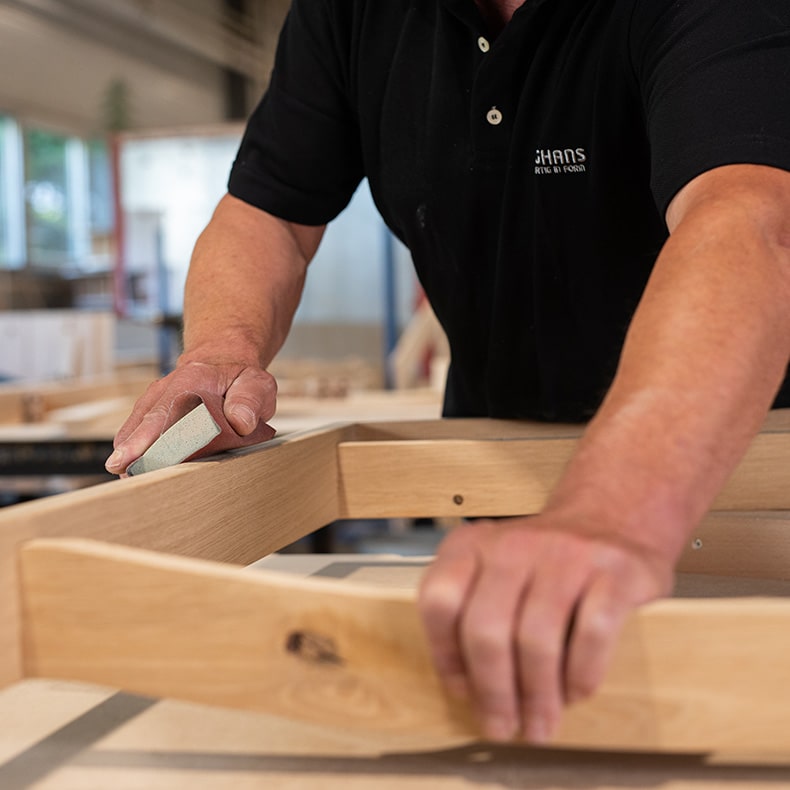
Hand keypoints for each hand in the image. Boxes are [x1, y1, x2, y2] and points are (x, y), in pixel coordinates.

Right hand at [105, 361, 276, 474]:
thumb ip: (249, 400)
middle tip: (123, 476)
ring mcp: (155, 401)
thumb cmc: (241, 379)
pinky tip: (134, 471)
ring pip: (134, 430)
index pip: (165, 411)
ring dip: (130, 454)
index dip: (147, 437)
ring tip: (127, 479)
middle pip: (143, 424)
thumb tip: (240, 422)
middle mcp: (165, 389)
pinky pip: (137, 433)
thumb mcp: (256, 383)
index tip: (131, 457)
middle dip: (131, 451)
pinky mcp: (152, 413)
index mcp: (191, 380)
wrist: (225, 365)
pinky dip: (134, 452)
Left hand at [418, 512, 673, 743]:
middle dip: (493, 692)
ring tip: (541, 724)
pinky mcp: (613, 570)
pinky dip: (581, 675)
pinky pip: (591, 634)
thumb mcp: (493, 572)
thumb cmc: (543, 563)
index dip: (445, 655)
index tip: (463, 691)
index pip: (439, 601)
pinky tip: (576, 693)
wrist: (611, 518)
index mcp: (472, 544)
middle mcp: (513, 543)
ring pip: (537, 639)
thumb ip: (471, 617)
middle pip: (486, 629)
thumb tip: (466, 690)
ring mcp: (565, 553)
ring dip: (538, 695)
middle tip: (503, 726)